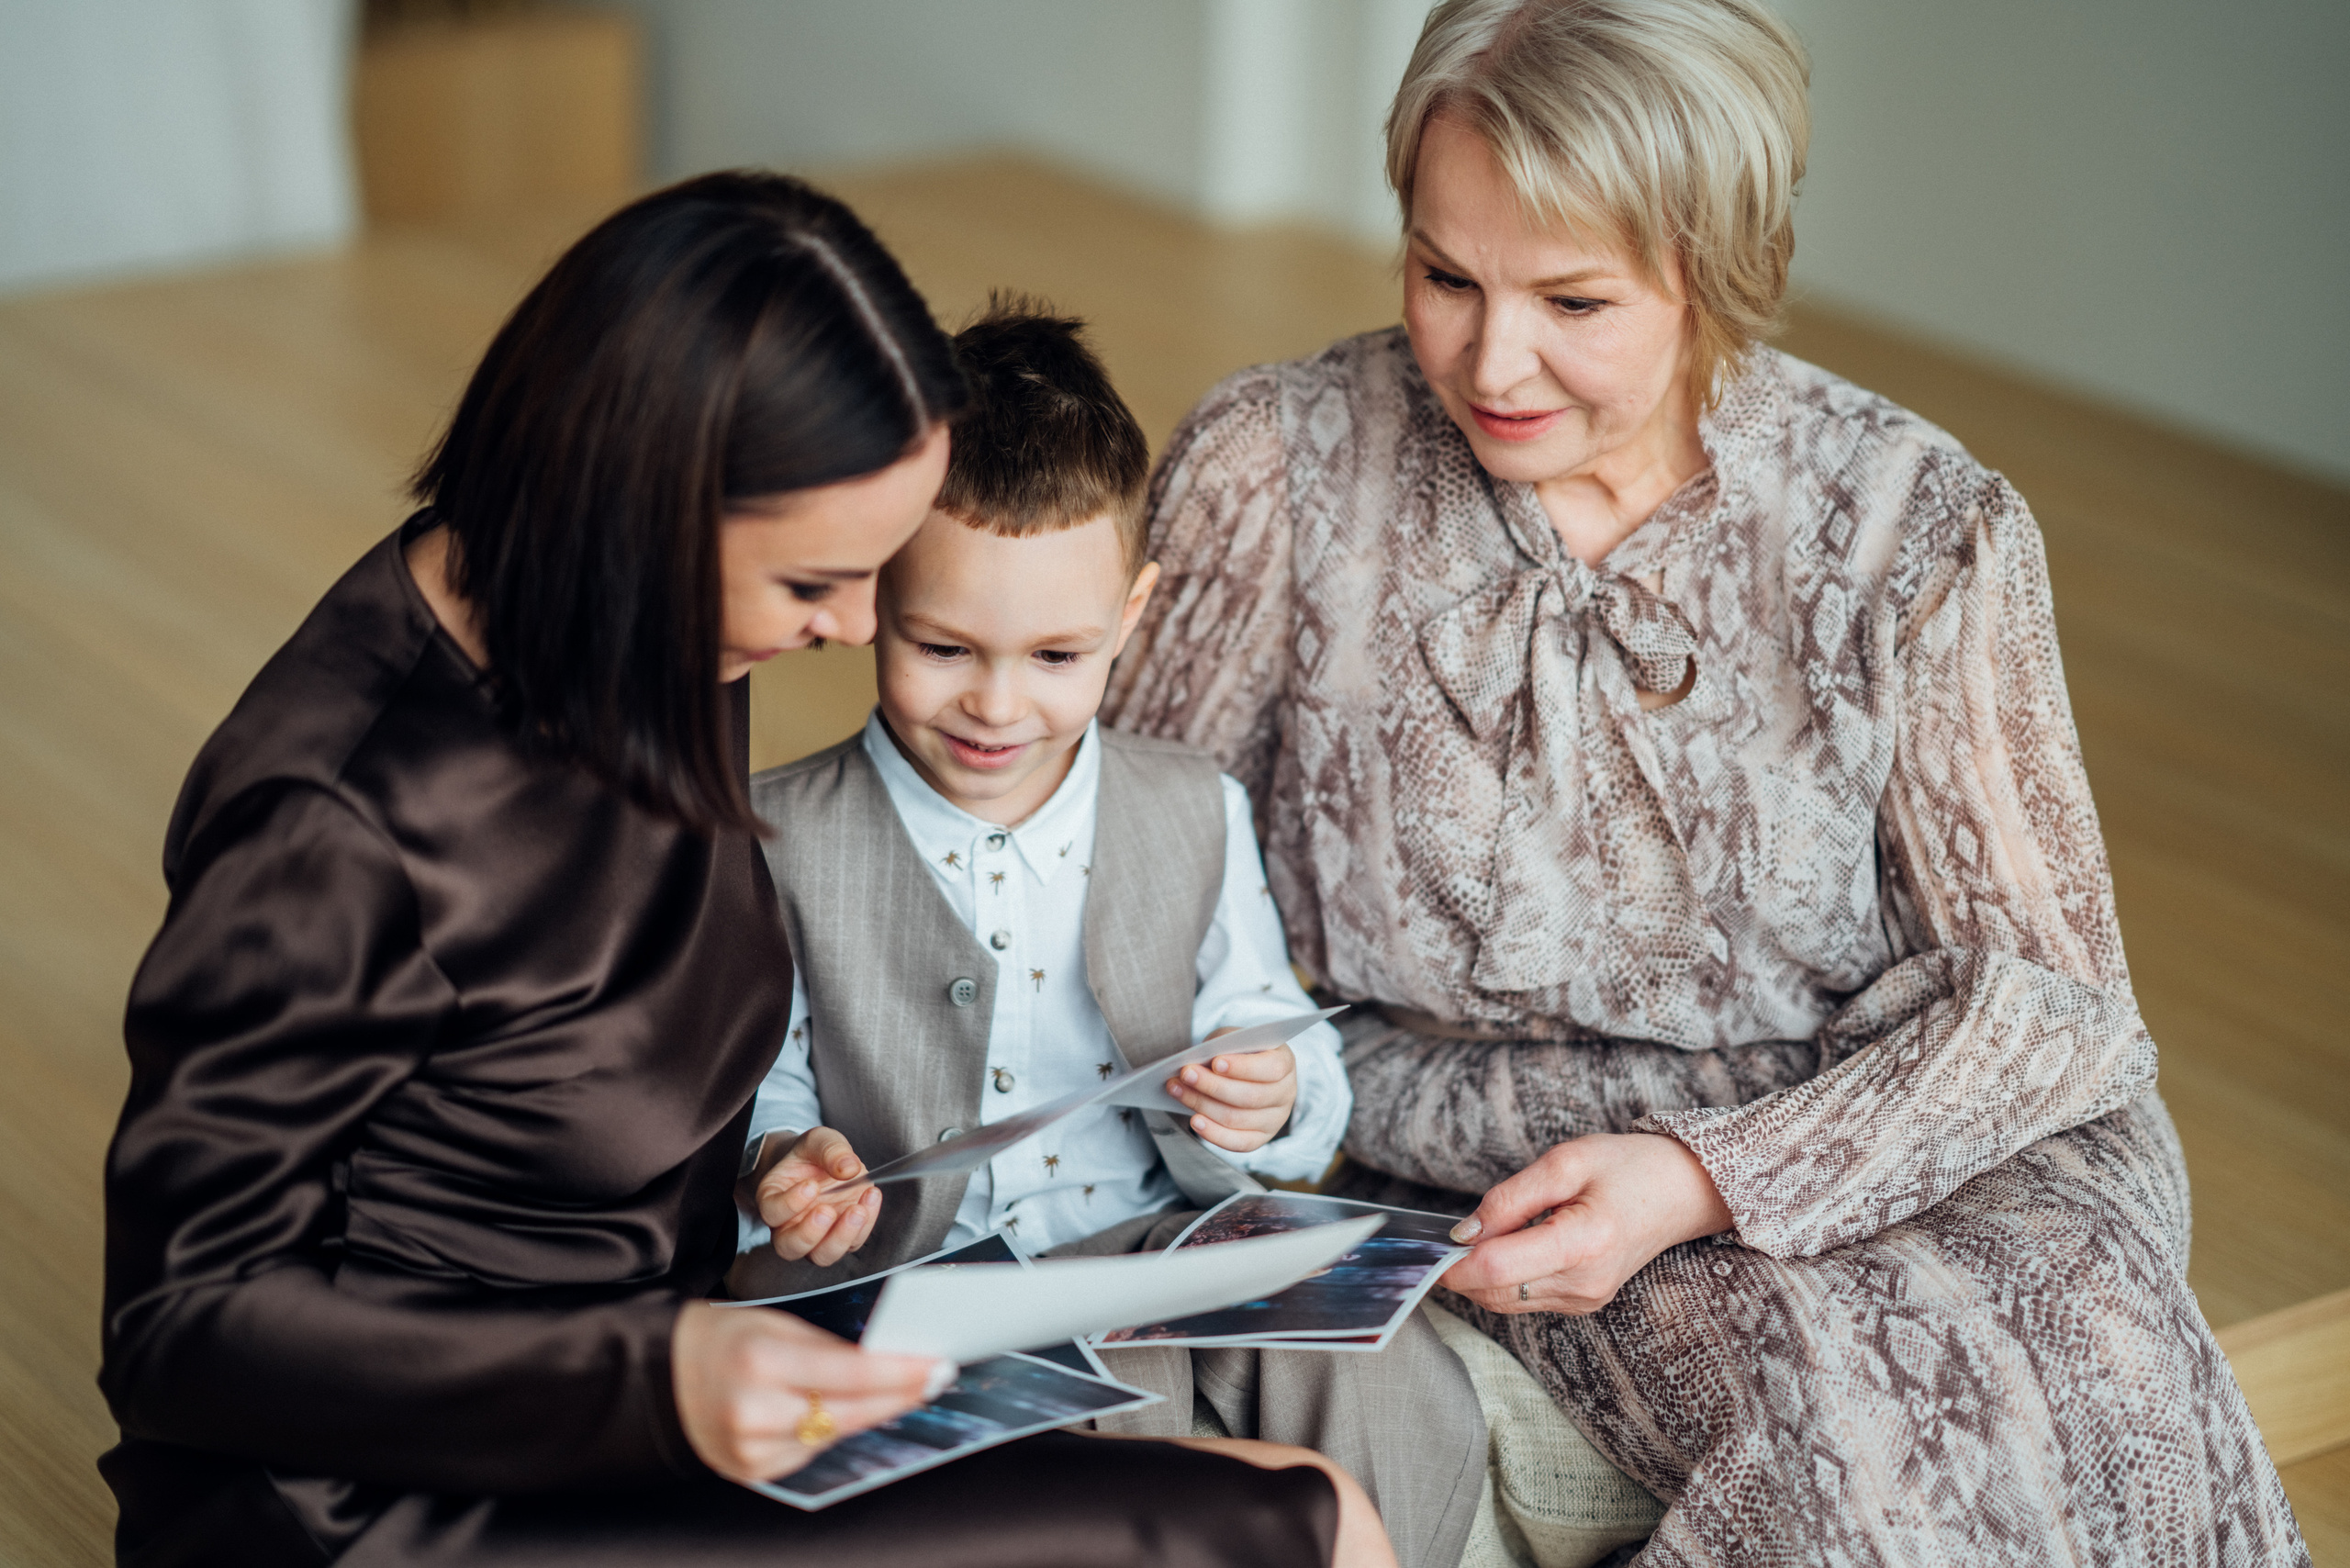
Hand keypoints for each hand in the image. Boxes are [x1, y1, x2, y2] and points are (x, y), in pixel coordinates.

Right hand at [672, 1301, 952, 1481]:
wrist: (661, 1376)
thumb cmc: (721, 1340)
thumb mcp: (773, 1325)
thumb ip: (828, 1347)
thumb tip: (886, 1362)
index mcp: (760, 1362)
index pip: (850, 1373)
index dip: (900, 1373)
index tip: (936, 1366)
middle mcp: (754, 1410)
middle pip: (849, 1412)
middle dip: (898, 1395)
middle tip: (935, 1378)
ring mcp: (750, 1448)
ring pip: (834, 1435)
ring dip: (868, 1413)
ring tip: (897, 1391)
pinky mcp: (749, 1470)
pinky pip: (808, 1452)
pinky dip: (827, 1432)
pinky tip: (836, 1413)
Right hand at [756, 1128, 882, 1265]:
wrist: (822, 1163)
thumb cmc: (811, 1155)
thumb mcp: (818, 1140)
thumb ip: (830, 1149)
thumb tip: (848, 1167)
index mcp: (773, 1198)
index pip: (772, 1212)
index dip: (789, 1204)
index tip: (810, 1186)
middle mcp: (789, 1225)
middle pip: (790, 1247)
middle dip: (809, 1233)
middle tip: (827, 1210)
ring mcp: (816, 1236)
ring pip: (821, 1256)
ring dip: (841, 1238)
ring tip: (857, 1210)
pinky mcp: (841, 1236)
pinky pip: (852, 1243)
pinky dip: (865, 1226)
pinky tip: (871, 1197)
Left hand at [1167, 1029, 1296, 1153]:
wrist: (1242, 1071)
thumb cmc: (1237, 1051)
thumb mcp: (1232, 1039)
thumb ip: (1221, 1047)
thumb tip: (1197, 1064)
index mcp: (1285, 1063)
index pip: (1271, 1069)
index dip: (1243, 1068)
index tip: (1215, 1062)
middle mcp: (1286, 1093)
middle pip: (1250, 1096)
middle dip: (1213, 1086)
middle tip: (1185, 1074)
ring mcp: (1275, 1119)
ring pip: (1237, 1118)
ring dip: (1202, 1104)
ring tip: (1177, 1089)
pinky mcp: (1260, 1138)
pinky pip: (1238, 1143)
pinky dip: (1213, 1133)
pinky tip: (1194, 1121)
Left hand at [1441, 1132, 1732, 1314]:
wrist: (1684, 1191)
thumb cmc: (1628, 1167)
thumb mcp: (1565, 1161)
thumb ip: (1510, 1197)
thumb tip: (1465, 1232)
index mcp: (1582, 1244)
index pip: (1496, 1269)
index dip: (1453, 1261)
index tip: (1429, 1243)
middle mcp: (1584, 1283)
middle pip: (1494, 1292)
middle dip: (1459, 1270)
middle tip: (1437, 1239)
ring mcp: (1585, 1299)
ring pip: (1505, 1300)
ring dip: (1477, 1276)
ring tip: (1468, 1239)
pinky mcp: (1584, 1301)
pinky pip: (1525, 1298)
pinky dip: (1502, 1277)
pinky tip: (1500, 1248)